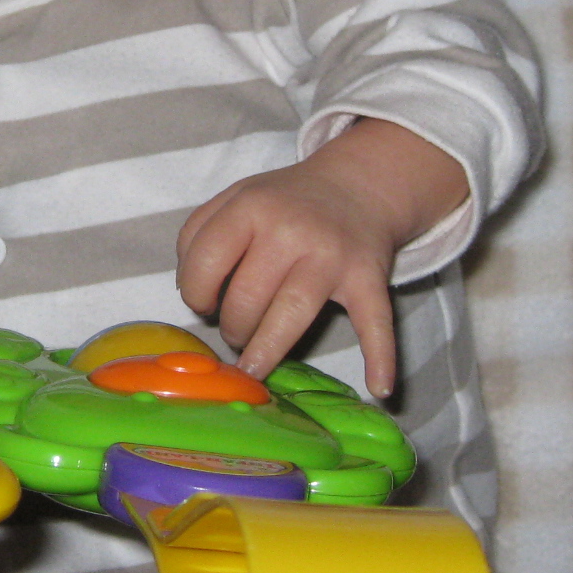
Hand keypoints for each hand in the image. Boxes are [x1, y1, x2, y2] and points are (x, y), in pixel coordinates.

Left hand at [175, 118, 467, 396]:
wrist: (357, 185)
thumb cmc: (285, 202)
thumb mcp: (235, 197)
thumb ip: (200, 235)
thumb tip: (192, 292)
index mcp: (252, 207)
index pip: (206, 262)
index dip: (196, 293)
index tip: (205, 303)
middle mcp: (291, 230)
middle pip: (246, 298)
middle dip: (232, 327)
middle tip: (236, 331)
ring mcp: (332, 256)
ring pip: (291, 316)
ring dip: (264, 351)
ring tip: (253, 366)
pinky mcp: (369, 277)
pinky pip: (375, 321)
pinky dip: (381, 357)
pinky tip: (379, 387)